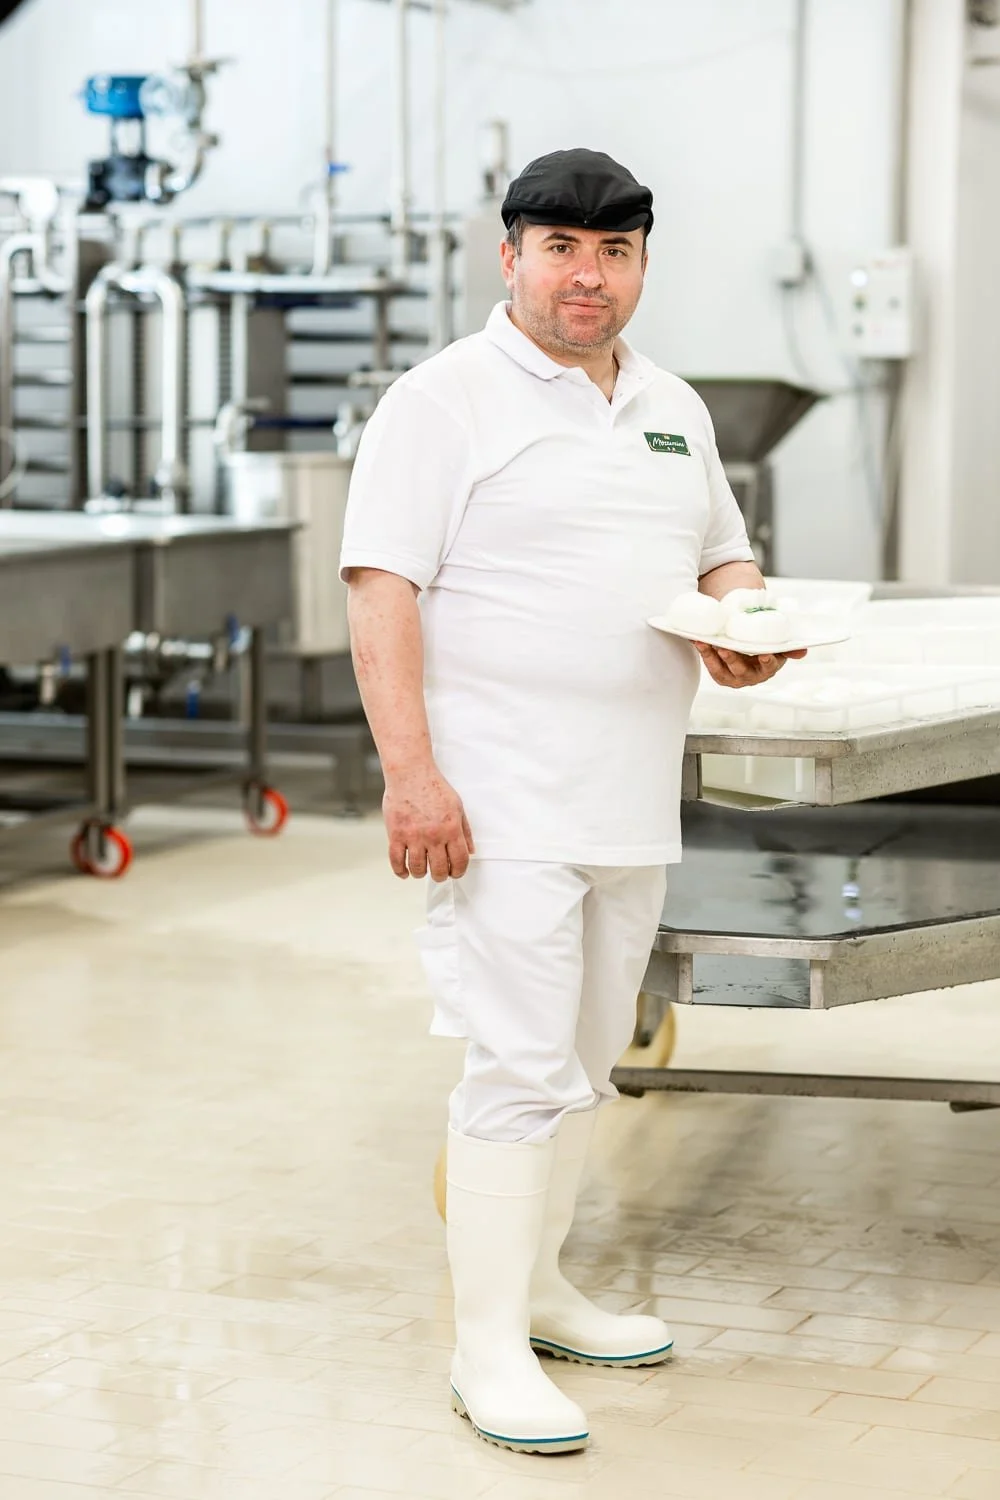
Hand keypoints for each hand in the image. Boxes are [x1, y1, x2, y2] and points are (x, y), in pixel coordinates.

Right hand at [382, 764, 474, 881]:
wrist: (410, 773)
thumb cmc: (434, 787)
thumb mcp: (457, 806)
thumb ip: (465, 831)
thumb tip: (470, 851)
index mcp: (451, 828)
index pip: (460, 861)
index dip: (458, 872)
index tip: (454, 872)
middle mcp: (433, 835)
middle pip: (439, 869)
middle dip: (440, 875)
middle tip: (438, 873)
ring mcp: (413, 836)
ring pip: (418, 869)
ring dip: (421, 873)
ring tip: (422, 870)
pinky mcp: (396, 834)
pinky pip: (396, 861)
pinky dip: (400, 871)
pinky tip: (404, 872)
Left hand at [694, 642, 807, 688]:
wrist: (748, 642)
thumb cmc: (764, 642)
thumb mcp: (776, 644)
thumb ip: (787, 647)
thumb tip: (803, 651)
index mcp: (768, 668)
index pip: (769, 665)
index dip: (767, 661)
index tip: (764, 654)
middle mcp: (751, 676)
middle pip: (741, 670)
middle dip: (733, 659)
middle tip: (725, 648)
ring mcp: (734, 678)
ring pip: (722, 670)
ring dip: (713, 657)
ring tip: (706, 644)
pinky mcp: (720, 675)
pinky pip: (710, 666)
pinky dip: (704, 654)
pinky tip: (698, 642)